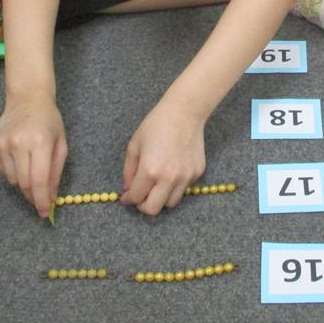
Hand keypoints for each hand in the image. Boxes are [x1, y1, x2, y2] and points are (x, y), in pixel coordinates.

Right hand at [0, 93, 67, 218]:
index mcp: (39, 142)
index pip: (38, 180)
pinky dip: (11, 170)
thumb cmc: (48, 121)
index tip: (44, 212)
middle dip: (33, 195)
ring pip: (11, 179)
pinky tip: (19, 155)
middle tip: (40, 198)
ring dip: (22, 181)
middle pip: (23, 183)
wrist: (27, 99)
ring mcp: (1, 144)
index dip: (41, 200)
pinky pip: (2, 170)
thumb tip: (50, 198)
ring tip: (30, 164)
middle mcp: (18, 143)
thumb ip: (55, 172)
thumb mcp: (60, 144)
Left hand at [121, 99, 205, 215]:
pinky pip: (183, 189)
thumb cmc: (156, 125)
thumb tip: (128, 189)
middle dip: (143, 205)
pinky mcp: (197, 173)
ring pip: (170, 203)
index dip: (128, 199)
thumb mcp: (134, 145)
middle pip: (153, 209)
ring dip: (160, 198)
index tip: (126, 197)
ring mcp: (185, 177)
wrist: (184, 112)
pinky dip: (175, 186)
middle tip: (140, 196)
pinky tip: (171, 170)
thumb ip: (128, 171)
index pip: (136, 197)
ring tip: (156, 186)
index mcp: (150, 170)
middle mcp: (169, 178)